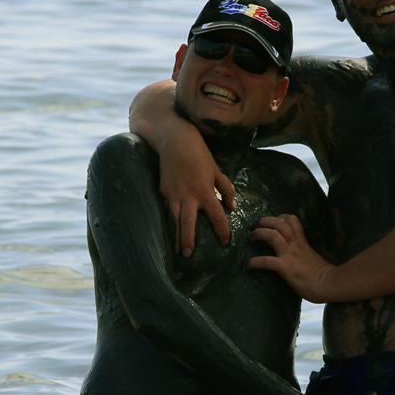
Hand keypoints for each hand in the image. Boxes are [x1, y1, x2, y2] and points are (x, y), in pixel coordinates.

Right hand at [158, 122, 235, 255]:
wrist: (174, 139)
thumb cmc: (199, 153)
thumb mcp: (217, 169)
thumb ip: (226, 188)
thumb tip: (231, 207)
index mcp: (205, 190)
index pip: (216, 215)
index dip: (222, 230)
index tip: (226, 242)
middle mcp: (188, 195)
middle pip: (188, 223)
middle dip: (189, 240)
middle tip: (190, 255)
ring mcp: (173, 194)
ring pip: (174, 220)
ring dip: (176, 236)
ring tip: (178, 251)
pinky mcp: (163, 191)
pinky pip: (167, 210)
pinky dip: (169, 222)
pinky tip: (170, 233)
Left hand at [249, 214, 336, 301]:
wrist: (330, 284)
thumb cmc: (323, 275)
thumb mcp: (312, 257)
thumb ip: (302, 252)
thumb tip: (294, 256)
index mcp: (302, 241)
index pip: (292, 220)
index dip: (279, 217)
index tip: (272, 221)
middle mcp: (295, 244)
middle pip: (279, 223)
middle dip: (265, 221)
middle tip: (257, 226)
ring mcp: (290, 255)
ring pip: (272, 235)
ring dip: (259, 234)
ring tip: (251, 238)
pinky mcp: (285, 267)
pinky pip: (267, 261)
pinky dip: (255, 262)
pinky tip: (249, 265)